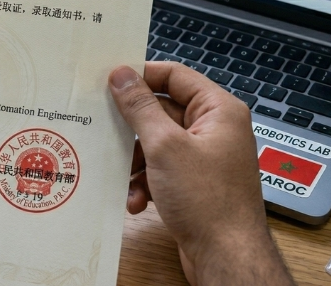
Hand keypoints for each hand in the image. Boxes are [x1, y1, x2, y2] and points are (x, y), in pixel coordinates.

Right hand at [109, 61, 293, 285]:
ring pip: (157, 144)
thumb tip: (122, 74)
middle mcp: (215, 130)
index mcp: (218, 110)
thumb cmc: (209, 201)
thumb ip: (141, 107)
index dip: (142, 76)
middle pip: (162, 111)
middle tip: (105, 128)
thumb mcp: (165, 146)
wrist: (225, 256)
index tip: (110, 81)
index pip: (175, 75)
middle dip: (133, 128)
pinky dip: (144, 182)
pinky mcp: (194, 182)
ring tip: (125, 177)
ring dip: (136, 162)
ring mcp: (205, 157)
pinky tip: (137, 200)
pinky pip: (161, 170)